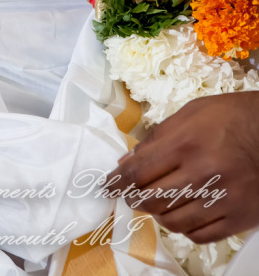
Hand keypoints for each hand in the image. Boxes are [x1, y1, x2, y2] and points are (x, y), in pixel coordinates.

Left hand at [106, 92, 258, 242]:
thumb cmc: (233, 116)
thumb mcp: (192, 113)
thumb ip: (156, 137)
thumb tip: (127, 160)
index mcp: (186, 144)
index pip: (137, 172)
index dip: (116, 182)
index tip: (107, 186)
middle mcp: (204, 173)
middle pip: (151, 199)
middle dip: (133, 199)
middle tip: (130, 196)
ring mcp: (225, 198)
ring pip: (173, 221)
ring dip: (157, 215)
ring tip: (155, 205)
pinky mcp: (241, 217)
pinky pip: (200, 235)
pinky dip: (184, 229)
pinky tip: (182, 216)